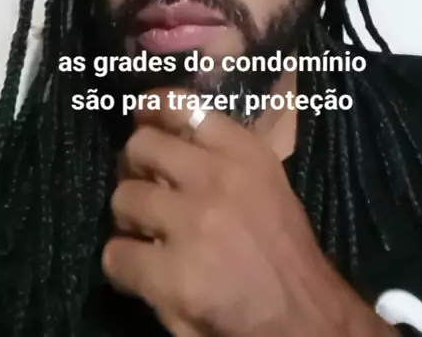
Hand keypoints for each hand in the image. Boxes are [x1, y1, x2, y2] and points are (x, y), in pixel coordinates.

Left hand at [103, 89, 396, 336]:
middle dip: (134, 165)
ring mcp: (192, 224)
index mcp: (244, 152)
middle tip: (142, 184)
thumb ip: (222, 154)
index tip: (143, 117)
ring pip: (123, 198)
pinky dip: (122, 263)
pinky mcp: (172, 274)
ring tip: (144, 233)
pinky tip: (140, 271)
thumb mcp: (263, 181)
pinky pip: (117, 254)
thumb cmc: (281, 248)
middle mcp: (216, 178)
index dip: (152, 109)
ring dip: (128, 216)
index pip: (181, 105)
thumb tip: (165, 133)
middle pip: (141, 146)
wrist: (304, 317)